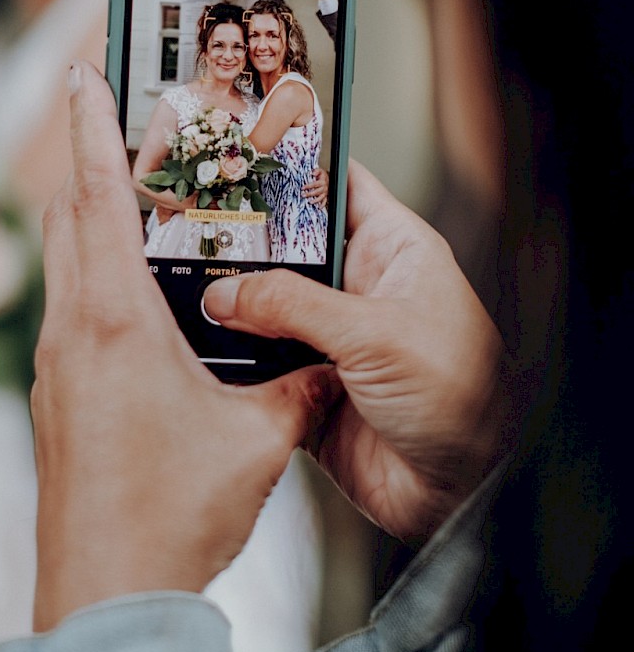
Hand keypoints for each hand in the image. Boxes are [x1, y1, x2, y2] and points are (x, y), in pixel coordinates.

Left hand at [32, 63, 340, 630]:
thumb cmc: (168, 516)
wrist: (102, 598)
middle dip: (93, 167)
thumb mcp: (256, 440)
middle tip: (129, 136)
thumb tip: (323, 367)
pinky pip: (69, 315)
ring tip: (141, 215)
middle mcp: (70, 332)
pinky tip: (141, 313)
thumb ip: (294, 388)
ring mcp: (53, 369)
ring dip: (93, 228)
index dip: (91, 124)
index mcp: (113, 320)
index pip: (96, 193)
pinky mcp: (55, 402)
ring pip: (64, 267)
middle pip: (68, 218)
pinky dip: (96, 286)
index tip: (82, 72)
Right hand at [205, 163, 504, 543]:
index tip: (236, 156)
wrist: (463, 494)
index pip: (336, 188)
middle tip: (190, 235)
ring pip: (264, 314)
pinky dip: (234, 370)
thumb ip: (292, 305)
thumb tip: (227, 293)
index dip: (291, 170)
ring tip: (189, 297)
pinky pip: (257, 373)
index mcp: (392, 252)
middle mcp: (359, 292)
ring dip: (232, 315)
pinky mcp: (310, 394)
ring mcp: (332, 344)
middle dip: (242, 248)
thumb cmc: (463, 398)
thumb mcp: (374, 332)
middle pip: (286, 253)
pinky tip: (207, 357)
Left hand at [302, 167, 329, 207]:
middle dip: (309, 194)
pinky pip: (325, 201)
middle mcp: (324, 188)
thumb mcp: (320, 170)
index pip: (314, 184)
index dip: (308, 186)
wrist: (328, 178)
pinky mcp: (326, 196)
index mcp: (322, 181)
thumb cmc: (322, 175)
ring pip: (320, 197)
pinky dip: (322, 205)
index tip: (302, 188)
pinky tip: (319, 207)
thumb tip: (312, 173)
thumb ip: (316, 171)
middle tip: (303, 195)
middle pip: (316, 192)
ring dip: (315, 200)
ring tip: (310, 202)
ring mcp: (325, 192)